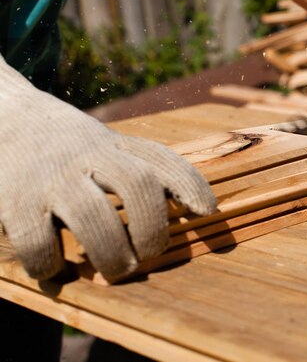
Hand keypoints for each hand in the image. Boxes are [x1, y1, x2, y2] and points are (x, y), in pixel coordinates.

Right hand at [0, 58, 215, 279]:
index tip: (207, 211)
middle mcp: (88, 156)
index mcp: (115, 145)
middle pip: (137, 186)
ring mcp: (52, 177)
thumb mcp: (105, 144)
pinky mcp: (15, 202)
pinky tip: (58, 269)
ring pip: (92, 218)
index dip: (191, 185)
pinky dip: (53, 266)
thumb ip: (137, 167)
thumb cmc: (66, 144)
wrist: (3, 115)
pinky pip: (39, 243)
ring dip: (112, 254)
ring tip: (118, 269)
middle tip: (149, 255)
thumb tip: (192, 210)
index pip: (162, 158)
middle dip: (152, 230)